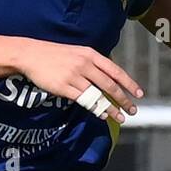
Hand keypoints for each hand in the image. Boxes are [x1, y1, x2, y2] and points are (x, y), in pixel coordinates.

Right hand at [13, 39, 141, 124]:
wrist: (31, 54)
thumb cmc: (55, 54)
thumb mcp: (78, 52)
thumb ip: (93, 63)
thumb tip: (109, 76)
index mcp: (91, 55)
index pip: (115, 71)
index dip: (129, 83)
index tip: (139, 94)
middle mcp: (85, 65)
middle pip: (109, 85)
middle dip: (123, 99)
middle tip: (132, 110)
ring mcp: (74, 76)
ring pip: (98, 95)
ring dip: (110, 108)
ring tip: (120, 117)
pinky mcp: (64, 87)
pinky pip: (83, 100)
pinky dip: (94, 109)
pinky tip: (101, 115)